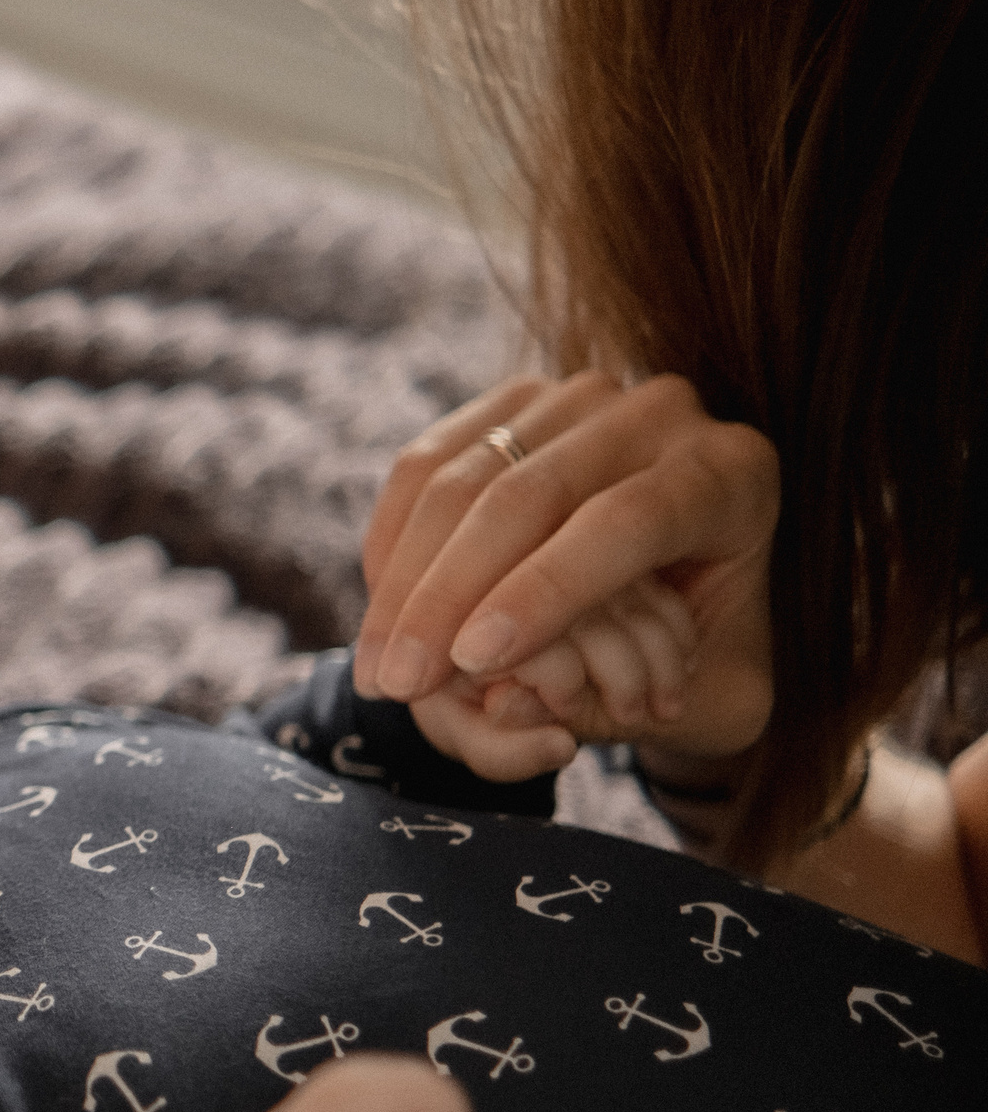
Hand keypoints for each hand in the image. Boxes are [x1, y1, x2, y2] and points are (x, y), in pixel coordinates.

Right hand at [356, 372, 777, 764]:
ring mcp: (577, 397)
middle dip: (449, 596)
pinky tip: (381, 615)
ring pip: (462, 477)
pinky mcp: (510, 403)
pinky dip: (392, 543)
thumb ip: (634, 713)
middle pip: (527, 493)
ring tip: (378, 669)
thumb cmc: (713, 653)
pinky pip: (423, 464)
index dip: (544, 589)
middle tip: (401, 685)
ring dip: (404, 582)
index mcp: (732, 473)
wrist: (697, 579)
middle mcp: (660, 414)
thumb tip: (507, 700)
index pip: (625, 522)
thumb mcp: (717, 705)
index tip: (473, 661)